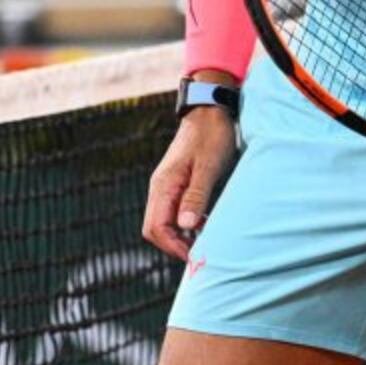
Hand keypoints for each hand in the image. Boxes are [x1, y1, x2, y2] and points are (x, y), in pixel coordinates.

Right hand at [141, 107, 238, 259]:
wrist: (209, 110)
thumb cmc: (211, 136)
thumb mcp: (208, 167)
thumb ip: (196, 197)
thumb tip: (186, 226)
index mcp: (163, 185)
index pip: (155, 227)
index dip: (173, 246)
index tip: (196, 254)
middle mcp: (159, 187)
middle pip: (154, 228)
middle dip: (173, 244)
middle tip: (200, 250)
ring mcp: (165, 185)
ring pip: (162, 221)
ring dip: (179, 235)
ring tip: (204, 238)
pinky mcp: (175, 183)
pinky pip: (171, 212)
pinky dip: (184, 223)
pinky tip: (203, 222)